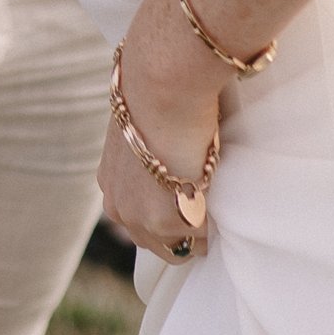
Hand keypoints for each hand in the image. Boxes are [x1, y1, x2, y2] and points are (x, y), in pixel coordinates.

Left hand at [98, 43, 223, 265]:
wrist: (162, 87)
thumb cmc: (158, 94)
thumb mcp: (143, 129)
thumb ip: (150, 152)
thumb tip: (174, 148)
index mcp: (110, 183)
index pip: (139, 219)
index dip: (168, 213)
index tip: (189, 203)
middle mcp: (117, 207)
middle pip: (154, 243)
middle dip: (181, 231)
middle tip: (208, 210)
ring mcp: (140, 219)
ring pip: (177, 247)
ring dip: (197, 231)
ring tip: (218, 206)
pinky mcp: (168, 221)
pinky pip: (200, 239)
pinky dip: (214, 226)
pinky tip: (223, 200)